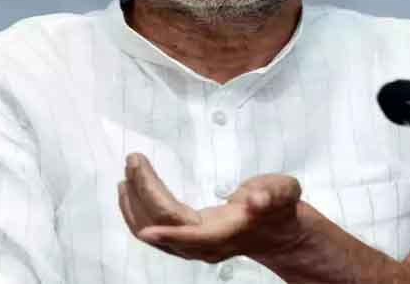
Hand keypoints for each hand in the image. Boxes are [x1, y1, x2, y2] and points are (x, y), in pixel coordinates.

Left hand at [117, 153, 306, 263]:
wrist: (278, 230)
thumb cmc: (278, 206)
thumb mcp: (283, 192)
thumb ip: (271, 194)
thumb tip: (255, 199)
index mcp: (225, 233)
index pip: (190, 233)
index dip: (168, 230)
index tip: (146, 224)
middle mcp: (204, 246)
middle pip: (164, 224)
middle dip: (143, 193)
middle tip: (133, 161)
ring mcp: (191, 247)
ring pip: (152, 231)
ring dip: (134, 204)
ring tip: (126, 174)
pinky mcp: (184, 241)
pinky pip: (152, 230)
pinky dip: (136, 212)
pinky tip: (130, 193)